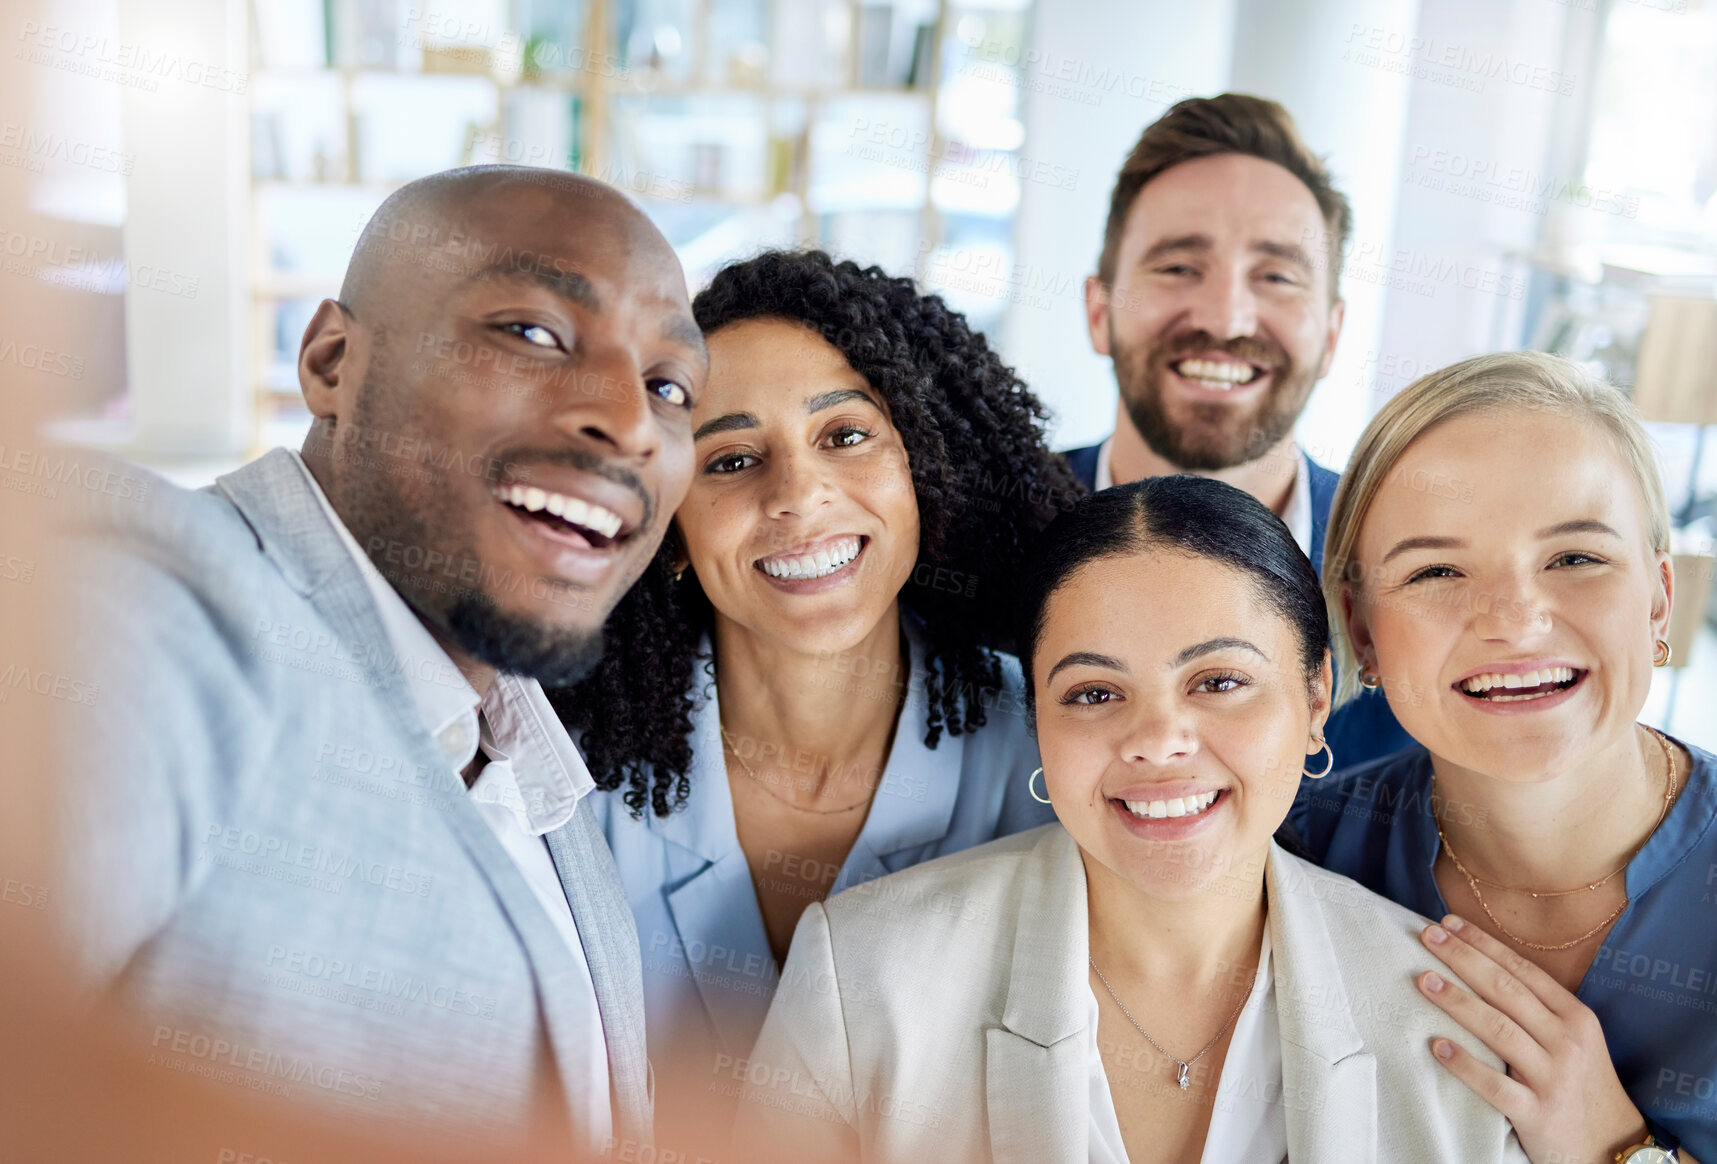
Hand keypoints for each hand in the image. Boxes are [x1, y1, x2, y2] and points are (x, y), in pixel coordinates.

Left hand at [1416, 914, 1646, 1163]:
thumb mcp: (1574, 1040)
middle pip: (1506, 991)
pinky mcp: (1538, 1114)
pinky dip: (1465, 1065)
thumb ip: (1538, 1009)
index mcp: (1575, 1017)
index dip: (1484, 944)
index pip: (1523, 970)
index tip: (1448, 922)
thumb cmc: (1582, 1085)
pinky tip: (1437, 1047)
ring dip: (1458, 1002)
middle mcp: (1567, 1041)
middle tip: (1427, 936)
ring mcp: (1553, 1078)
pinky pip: (1495, 1086)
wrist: (1614, 1148)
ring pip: (1498, 1030)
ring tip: (1424, 981)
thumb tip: (1482, 967)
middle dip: (1464, 958)